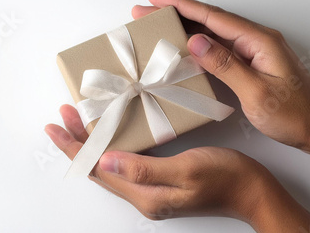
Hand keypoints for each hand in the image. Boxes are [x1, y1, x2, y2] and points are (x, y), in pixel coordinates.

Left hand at [45, 105, 309, 231]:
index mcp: (144, 194)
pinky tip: (111, 134)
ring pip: (109, 166)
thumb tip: (103, 162)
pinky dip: (110, 146)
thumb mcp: (185, 170)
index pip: (96, 169)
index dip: (73, 147)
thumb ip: (143, 169)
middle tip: (64, 114)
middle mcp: (142, 195)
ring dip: (92, 143)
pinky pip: (124, 164)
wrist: (254, 192)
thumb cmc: (226, 177)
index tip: (55, 125)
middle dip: (78, 142)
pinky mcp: (160, 182)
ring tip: (80, 120)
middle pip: (97, 168)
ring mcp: (150, 190)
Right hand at [133, 0, 309, 164]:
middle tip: (146, 9)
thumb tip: (196, 42)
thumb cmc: (295, 114)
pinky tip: (181, 46)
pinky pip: (217, 48)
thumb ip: (226, 65)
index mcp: (257, 40)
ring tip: (156, 24)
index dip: (181, 6)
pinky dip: (195, 44)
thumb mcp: (257, 92)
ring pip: (210, 33)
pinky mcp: (248, 63)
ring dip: (183, 27)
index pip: (212, 17)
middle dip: (175, 12)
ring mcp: (251, 51)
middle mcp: (254, 40)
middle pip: (208, 20)